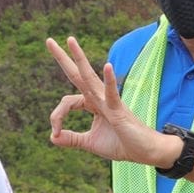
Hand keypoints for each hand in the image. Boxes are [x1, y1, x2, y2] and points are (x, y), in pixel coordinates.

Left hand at [47, 36, 169, 165]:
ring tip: (70, 40)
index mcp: (93, 103)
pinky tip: (107, 66)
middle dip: (63, 58)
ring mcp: (109, 101)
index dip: (56, 116)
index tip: (55, 133)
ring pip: (90, 78)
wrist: (145, 151)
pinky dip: (109, 80)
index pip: (67, 101)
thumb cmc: (122, 144)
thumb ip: (72, 139)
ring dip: (80, 58)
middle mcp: (99, 98)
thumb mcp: (91, 143)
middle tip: (48, 40)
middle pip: (77, 74)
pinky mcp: (119, 110)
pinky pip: (112, 93)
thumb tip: (52, 138)